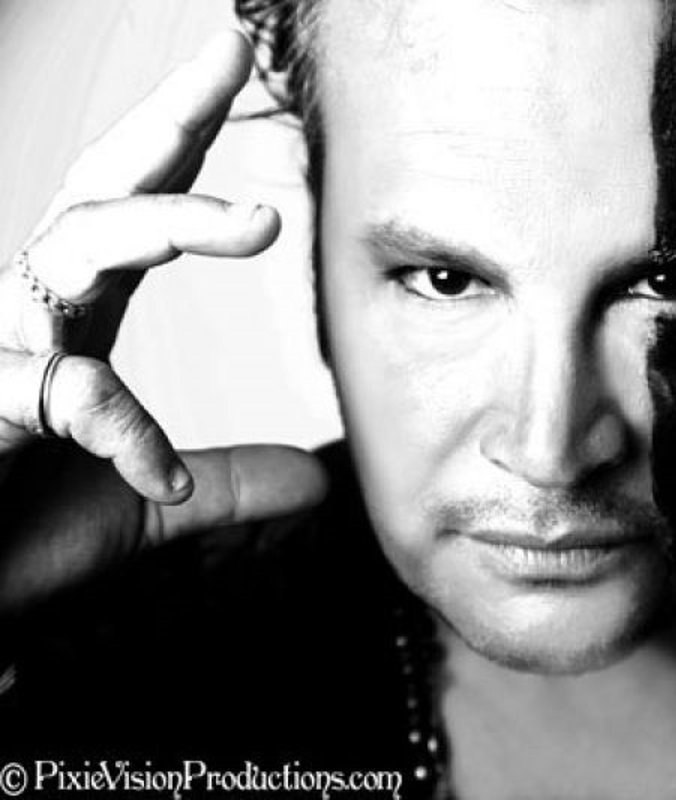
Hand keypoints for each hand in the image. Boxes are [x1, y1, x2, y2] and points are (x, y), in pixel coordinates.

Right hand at [0, 31, 325, 619]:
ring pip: (71, 249)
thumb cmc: (9, 543)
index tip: (229, 59)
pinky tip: (156, 472)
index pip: (132, 205)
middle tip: (229, 55)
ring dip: (165, 224)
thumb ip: (223, 483)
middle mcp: (33, 316)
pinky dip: (117, 430)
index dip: (179, 133)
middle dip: (164, 120)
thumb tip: (317, 475)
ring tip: (259, 223)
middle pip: (100, 190)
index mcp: (78, 322)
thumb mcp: (141, 508)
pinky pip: (50, 392)